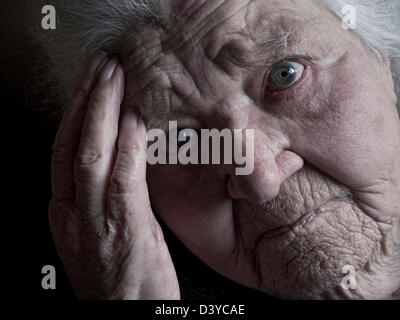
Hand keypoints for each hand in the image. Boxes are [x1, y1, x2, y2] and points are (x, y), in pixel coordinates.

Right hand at [48, 53, 179, 299]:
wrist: (124, 319)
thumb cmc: (120, 276)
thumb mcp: (103, 231)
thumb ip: (107, 195)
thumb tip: (125, 155)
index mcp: (65, 210)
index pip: (63, 149)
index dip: (75, 112)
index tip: (90, 83)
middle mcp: (71, 211)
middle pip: (71, 143)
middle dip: (86, 99)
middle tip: (102, 65)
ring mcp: (93, 220)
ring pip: (90, 153)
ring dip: (101, 110)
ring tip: (114, 77)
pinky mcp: (124, 229)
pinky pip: (122, 178)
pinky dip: (127, 145)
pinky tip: (134, 119)